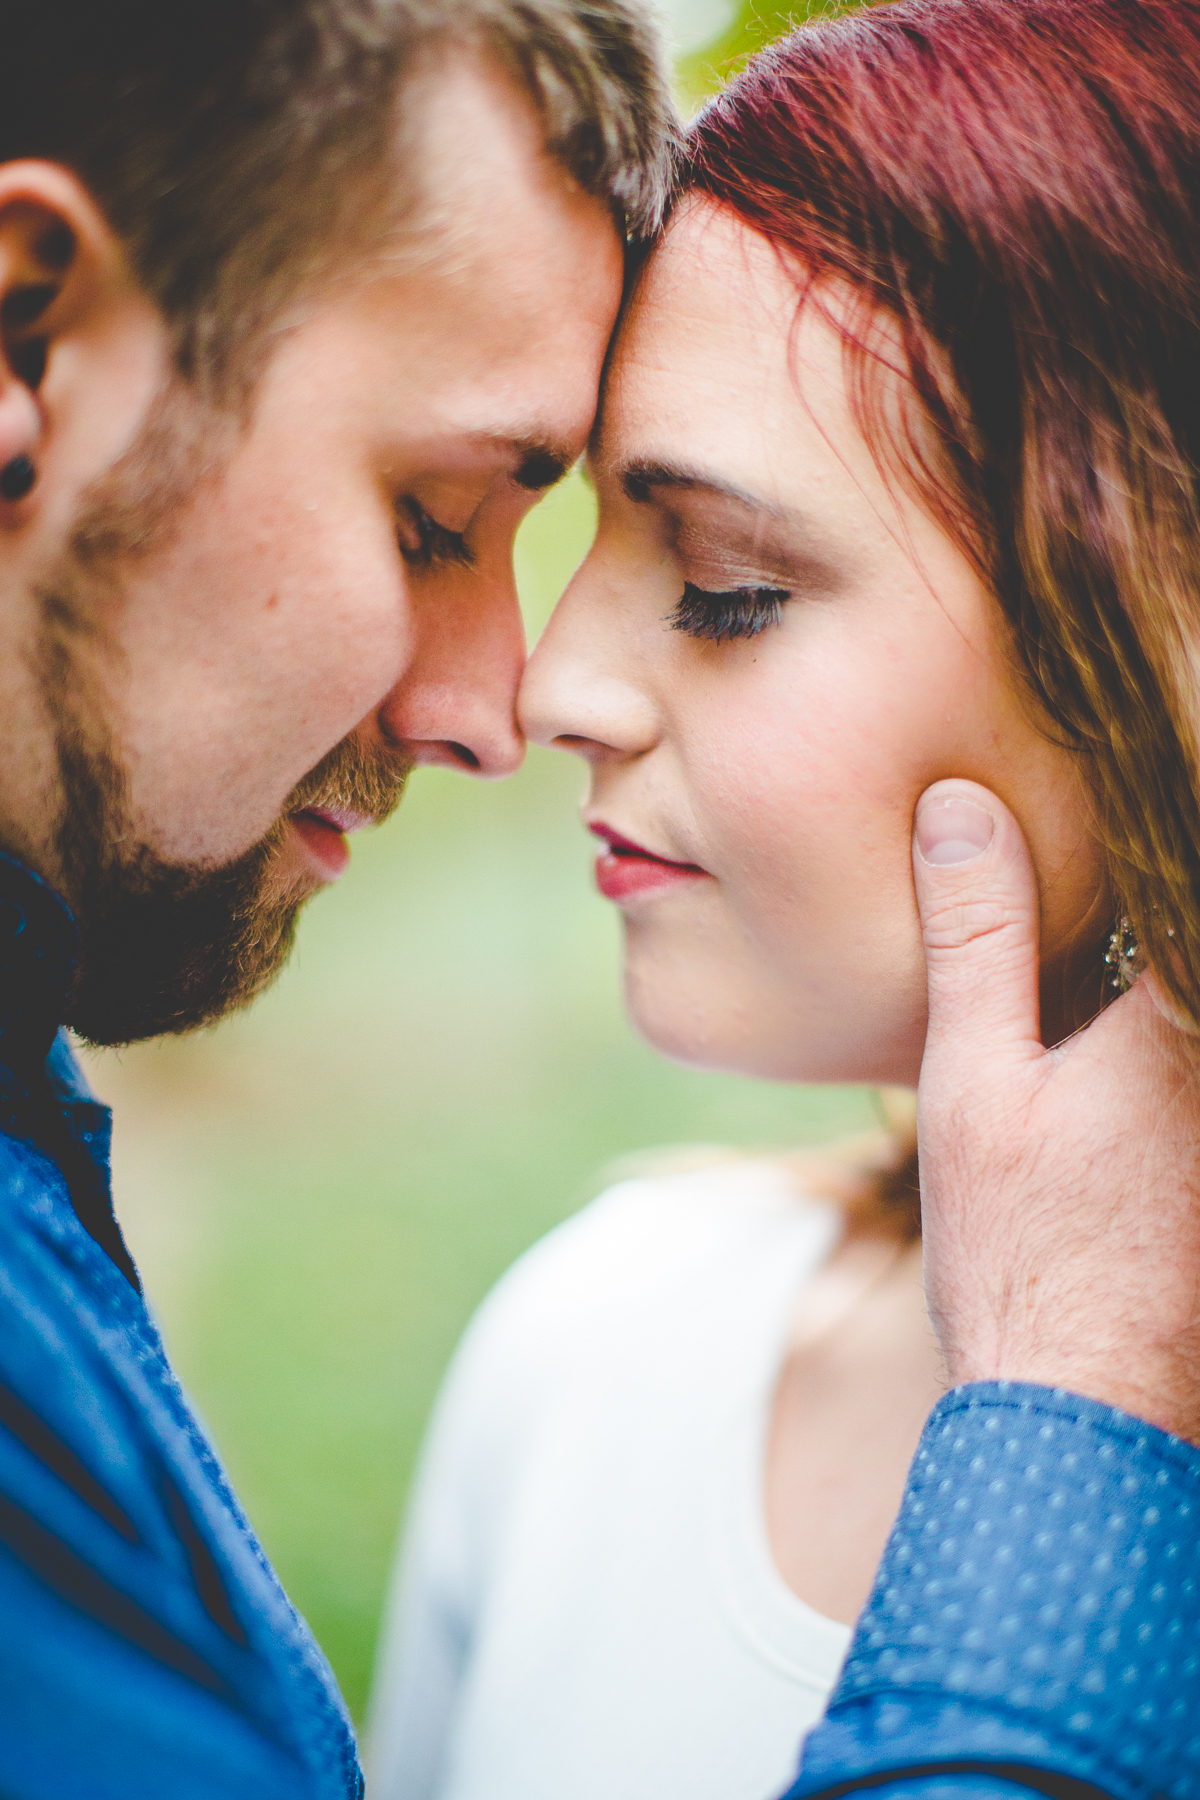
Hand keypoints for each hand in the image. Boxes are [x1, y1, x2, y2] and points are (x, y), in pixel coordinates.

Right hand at [912, 778, 1199, 1443]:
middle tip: (1166, 773)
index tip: (1163, 708)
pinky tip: (1115, 1037)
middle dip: (1158, 871)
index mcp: (1176, 1022)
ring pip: (1178, 997)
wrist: (1083, 1413)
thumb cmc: (1020, 1250)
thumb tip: (959, 807)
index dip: (1170, 788)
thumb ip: (977, 938)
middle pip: (1179, 926)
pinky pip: (1181, 1063)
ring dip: (1149, 944)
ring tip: (1083, 997)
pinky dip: (1153, 1009)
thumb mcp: (975, 1080)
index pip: (1183, 869)